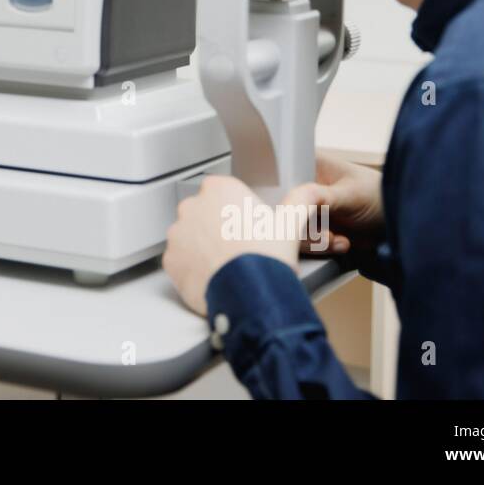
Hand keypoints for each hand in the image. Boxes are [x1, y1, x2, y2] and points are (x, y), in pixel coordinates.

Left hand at [162, 174, 302, 316]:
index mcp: (219, 189)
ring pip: (189, 237)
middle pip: (203, 213)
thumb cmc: (266, 256)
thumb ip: (300, 201)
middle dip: (216, 228)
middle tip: (238, 247)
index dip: (235, 211)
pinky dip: (192, 268)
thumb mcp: (289, 224)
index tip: (245, 225)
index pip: (222, 192)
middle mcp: (192, 206)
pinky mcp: (170, 259)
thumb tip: (313, 192)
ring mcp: (178, 233)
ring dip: (202, 248)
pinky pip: (179, 261)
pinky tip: (212, 276)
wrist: (250, 295)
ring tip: (227, 265)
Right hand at [283, 150, 384, 255]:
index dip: (283, 198)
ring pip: (289, 229)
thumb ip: (319, 196)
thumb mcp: (350, 194)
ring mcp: (304, 208)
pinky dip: (319, 248)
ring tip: (340, 239)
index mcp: (306, 163)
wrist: (396, 224)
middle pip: (281, 208)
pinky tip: (341, 242)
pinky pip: (301, 243)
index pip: (279, 178)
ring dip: (314, 241)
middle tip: (327, 234)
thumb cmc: (378, 197)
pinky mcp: (310, 229)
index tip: (297, 214)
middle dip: (301, 228)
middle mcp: (300, 185)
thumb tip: (291, 201)